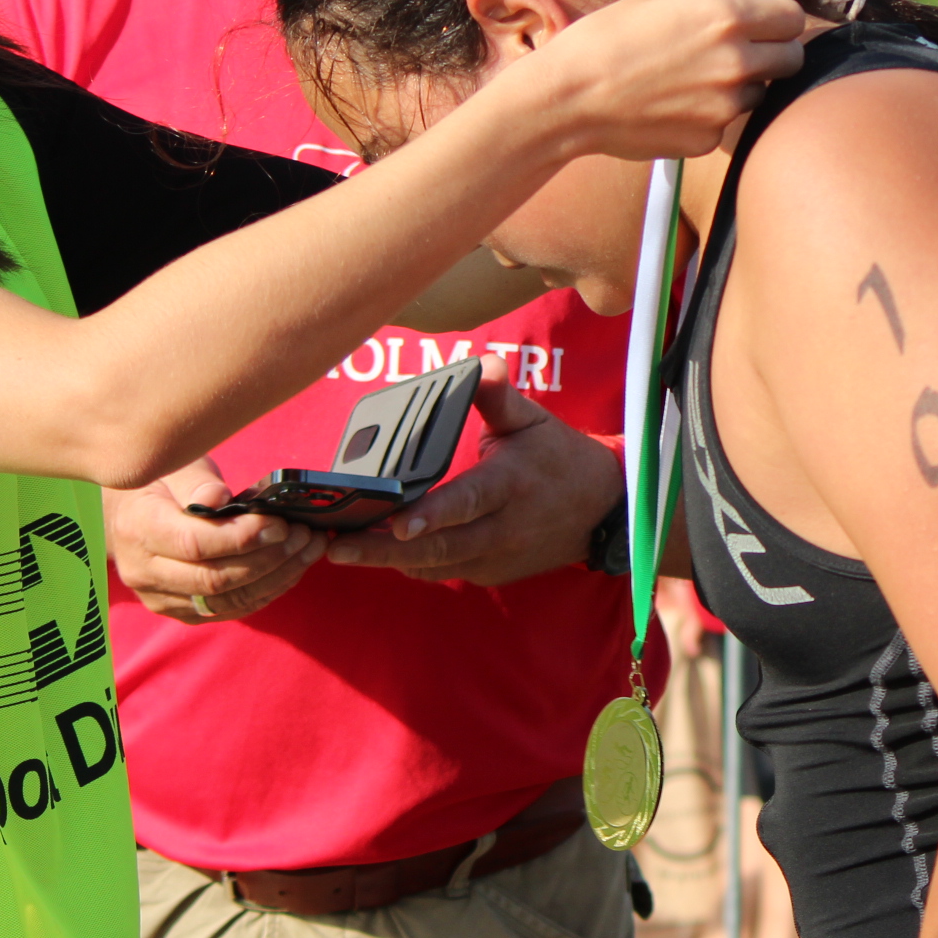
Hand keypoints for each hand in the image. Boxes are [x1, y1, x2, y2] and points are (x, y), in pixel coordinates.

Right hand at [103, 457, 326, 623]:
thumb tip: (219, 497)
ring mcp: (162, 598)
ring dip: (276, 577)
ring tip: (309, 549)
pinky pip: (230, 609)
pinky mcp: (183, 612)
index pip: (193, 544)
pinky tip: (292, 568)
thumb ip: (196, 482)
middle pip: (214, 578)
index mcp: (138, 529)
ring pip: (227, 600)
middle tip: (304, 535)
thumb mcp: (174, 467)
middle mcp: (144, 572)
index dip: (241, 537)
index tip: (279, 523)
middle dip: (268, 558)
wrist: (129, 514)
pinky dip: (267, 591)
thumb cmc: (159, 482)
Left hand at [328, 355, 620, 585]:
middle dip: (382, 551)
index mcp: (509, 484)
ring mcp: (496, 557)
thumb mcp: (533, 421)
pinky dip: (412, 563)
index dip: (431, 516)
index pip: (466, 502)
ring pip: (435, 565)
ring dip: (388, 561)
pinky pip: (444, 571)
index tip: (396, 524)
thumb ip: (498, 397)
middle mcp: (503, 528)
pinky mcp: (491, 573)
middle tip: (337, 547)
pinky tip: (377, 553)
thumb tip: (482, 365)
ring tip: (341, 550)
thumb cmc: (559, 458)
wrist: (601, 508)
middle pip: (438, 547)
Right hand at [519, 0, 806, 161]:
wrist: (569, 99)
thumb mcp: (659, 3)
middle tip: (746, 51)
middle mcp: (737, 62)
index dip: (781, 19)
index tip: (768, 22)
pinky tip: (673, 107)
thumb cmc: (604, 41)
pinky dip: (710, 115)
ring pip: (759, 93)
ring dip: (741, 86)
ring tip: (695, 81)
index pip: (793, 17)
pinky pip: (726, 122)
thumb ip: (711, 8)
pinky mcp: (710, 139)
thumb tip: (743, 10)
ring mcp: (726, 106)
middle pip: (791, 59)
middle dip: (774, 52)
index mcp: (726, 18)